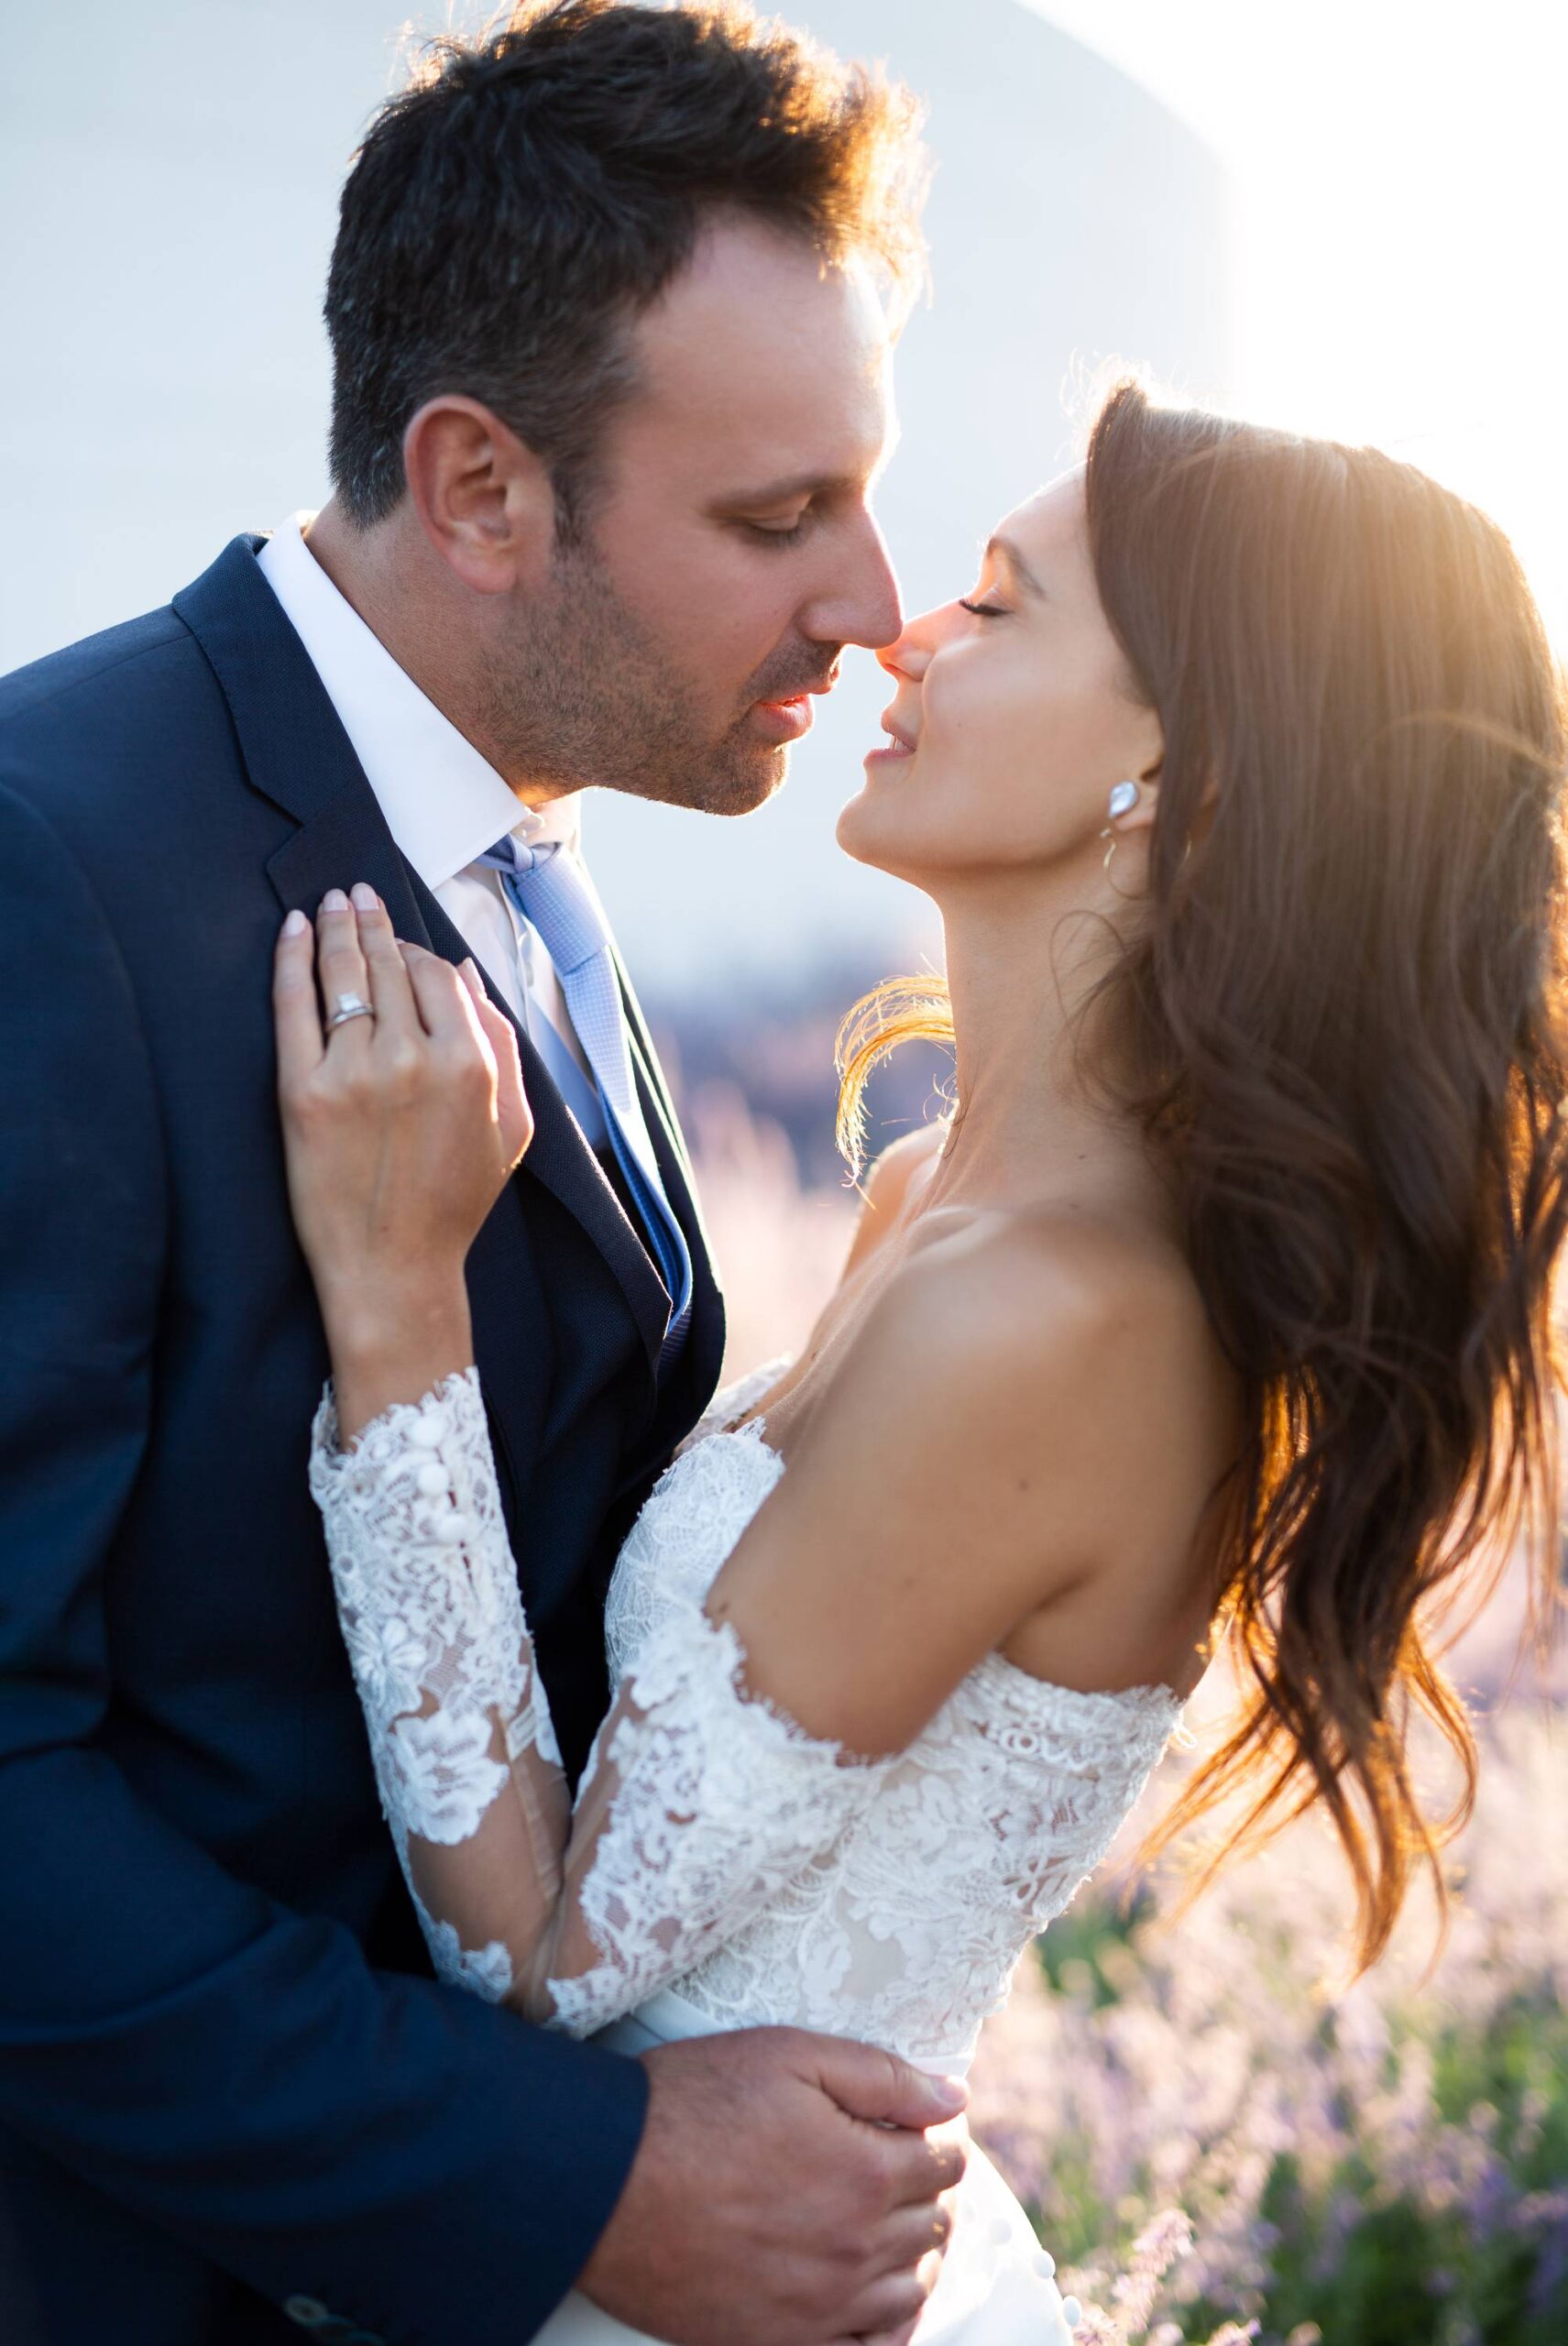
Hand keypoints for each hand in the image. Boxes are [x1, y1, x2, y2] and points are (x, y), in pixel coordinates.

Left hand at [273, 885, 532, 1432]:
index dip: (418, 952)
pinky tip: (294, 930)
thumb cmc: (455, 1204)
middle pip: (388, 966)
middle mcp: (415, 1058)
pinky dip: (292, 959)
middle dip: (373, 920)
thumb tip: (465, 976)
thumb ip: (501, 1046)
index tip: (400, 938)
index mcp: (472, 1064)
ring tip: (330, 901)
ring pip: (344, 975)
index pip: (439, 976)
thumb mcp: (511, 1128)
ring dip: (336, 926)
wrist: (393, 1269)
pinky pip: (294, 1006)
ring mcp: (356, 1072)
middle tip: (357, 892)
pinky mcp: (303, 1091)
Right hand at [579, 2027, 967, 2345]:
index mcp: (866, 2173)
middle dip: (930, 2191)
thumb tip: (952, 2096)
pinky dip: (884, 2325)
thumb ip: (881, 2076)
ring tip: (892, 2226)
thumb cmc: (692, 2104)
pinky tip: (873, 2300)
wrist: (603, 2181)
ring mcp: (820, 2307)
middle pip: (932, 2224)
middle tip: (908, 2169)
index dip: (940, 2136)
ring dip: (913, 2254)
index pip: (945, 2161)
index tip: (923, 2126)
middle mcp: (855, 2249)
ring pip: (907, 2289)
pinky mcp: (780, 2342)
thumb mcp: (789, 2055)